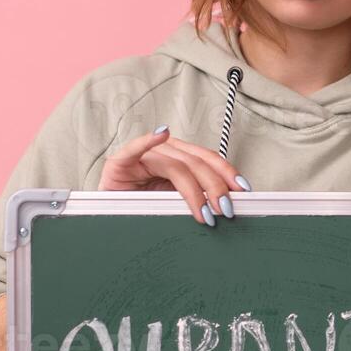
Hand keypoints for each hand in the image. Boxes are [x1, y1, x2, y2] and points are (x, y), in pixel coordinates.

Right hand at [99, 126, 250, 226]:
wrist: (106, 215)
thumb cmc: (141, 209)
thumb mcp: (175, 204)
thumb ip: (196, 199)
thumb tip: (227, 206)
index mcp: (179, 158)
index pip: (208, 160)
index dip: (227, 172)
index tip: (244, 190)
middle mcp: (164, 152)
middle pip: (196, 163)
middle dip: (216, 187)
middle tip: (227, 208)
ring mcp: (143, 156)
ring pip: (175, 165)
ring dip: (194, 190)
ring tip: (206, 212)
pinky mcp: (120, 162)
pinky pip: (135, 148)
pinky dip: (148, 140)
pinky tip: (161, 134)